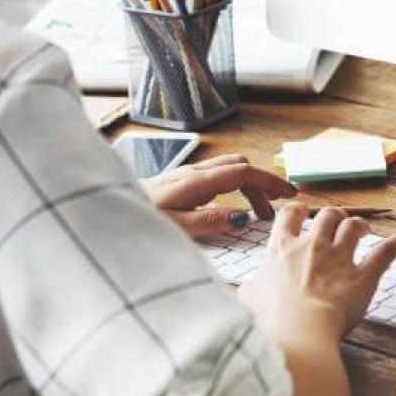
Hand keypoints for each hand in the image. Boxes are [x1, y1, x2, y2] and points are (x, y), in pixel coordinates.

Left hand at [142, 155, 296, 236]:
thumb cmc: (139, 221)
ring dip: (248, 184)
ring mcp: (185, 175)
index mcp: (196, 182)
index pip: (243, 172)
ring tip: (257, 212)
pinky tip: (230, 207)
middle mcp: (192, 173)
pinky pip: (215, 176)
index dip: (269, 181)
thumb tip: (242, 217)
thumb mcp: (176, 229)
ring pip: (227, 169)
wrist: (106, 214)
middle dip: (262, 183)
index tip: (288, 195)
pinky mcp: (178, 182)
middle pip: (239, 166)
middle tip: (275, 208)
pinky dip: (233, 187)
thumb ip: (210, 221)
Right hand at [238, 203, 395, 338]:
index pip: (290, 215)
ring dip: (360, 225)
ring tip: (364, 228)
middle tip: (337, 223)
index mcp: (282, 249)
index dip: (299, 211)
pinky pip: (384, 253)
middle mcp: (312, 246)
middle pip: (327, 215)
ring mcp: (340, 258)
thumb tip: (244, 291)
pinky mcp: (363, 275)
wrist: (297, 329)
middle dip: (334, 216)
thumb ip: (250, 291)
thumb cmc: (271, 319)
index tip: (303, 213)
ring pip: (354, 226)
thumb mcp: (249, 302)